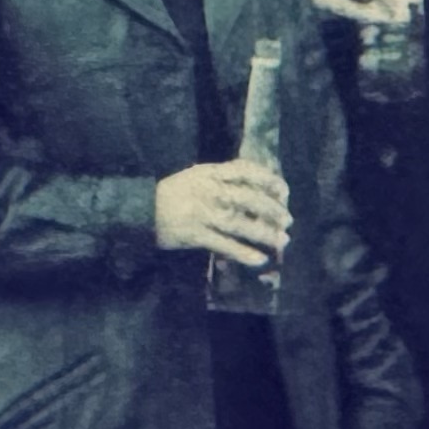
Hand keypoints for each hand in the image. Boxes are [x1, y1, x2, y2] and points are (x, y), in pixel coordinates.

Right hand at [154, 158, 291, 266]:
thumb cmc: (173, 194)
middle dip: (271, 209)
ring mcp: (201, 213)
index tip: (283, 190)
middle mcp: (208, 191)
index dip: (267, 179)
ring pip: (239, 222)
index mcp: (209, 173)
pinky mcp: (194, 235)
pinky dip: (242, 253)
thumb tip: (254, 187)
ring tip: (282, 240)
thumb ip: (221, 179)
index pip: (244, 170)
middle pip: (247, 197)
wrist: (140, 210)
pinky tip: (259, 259)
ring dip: (263, 232)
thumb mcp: (196, 177)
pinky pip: (223, 244)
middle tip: (287, 219)